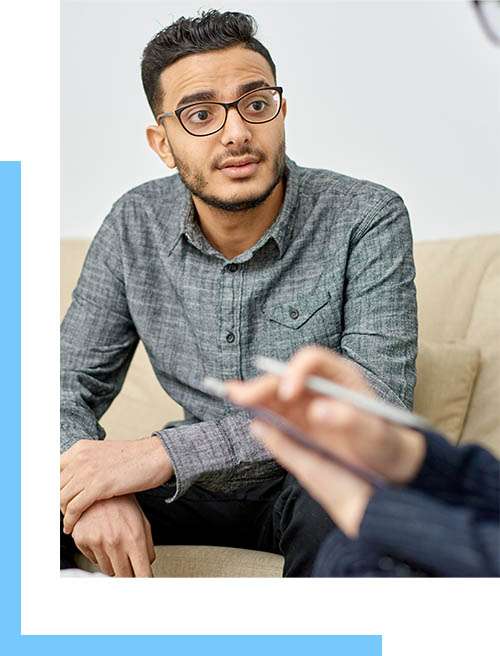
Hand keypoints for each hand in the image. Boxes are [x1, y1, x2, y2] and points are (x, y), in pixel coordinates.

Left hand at [61, 436, 171, 533]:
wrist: (155, 456)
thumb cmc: (135, 458)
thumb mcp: (104, 454)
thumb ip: (87, 463)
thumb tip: (74, 480)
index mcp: (80, 448)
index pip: (54, 471)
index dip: (54, 489)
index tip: (57, 501)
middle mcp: (80, 457)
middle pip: (55, 486)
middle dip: (58, 503)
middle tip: (63, 514)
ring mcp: (88, 471)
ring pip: (61, 498)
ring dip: (63, 514)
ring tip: (68, 522)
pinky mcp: (98, 486)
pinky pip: (74, 508)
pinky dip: (70, 520)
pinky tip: (72, 527)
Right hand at [71, 494, 155, 576]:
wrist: (99, 487)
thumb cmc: (122, 503)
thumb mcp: (142, 521)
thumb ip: (147, 547)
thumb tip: (147, 566)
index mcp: (134, 537)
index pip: (142, 574)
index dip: (144, 581)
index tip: (145, 582)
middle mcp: (115, 542)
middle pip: (124, 576)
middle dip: (129, 572)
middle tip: (130, 563)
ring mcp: (97, 542)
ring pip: (108, 570)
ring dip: (113, 563)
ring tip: (115, 543)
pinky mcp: (82, 540)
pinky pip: (93, 561)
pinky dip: (99, 554)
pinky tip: (103, 538)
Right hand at [227, 346, 425, 536]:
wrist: (390, 468)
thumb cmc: (388, 445)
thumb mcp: (378, 435)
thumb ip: (353, 421)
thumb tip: (318, 411)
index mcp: (342, 378)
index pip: (313, 360)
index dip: (297, 371)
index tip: (289, 391)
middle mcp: (320, 387)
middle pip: (285, 377)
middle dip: (263, 384)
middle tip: (240, 395)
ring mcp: (307, 405)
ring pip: (274, 394)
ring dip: (253, 394)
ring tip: (230, 394)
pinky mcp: (298, 424)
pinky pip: (273, 413)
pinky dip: (257, 409)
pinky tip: (241, 406)